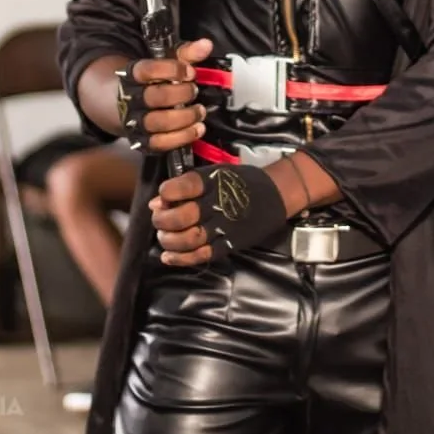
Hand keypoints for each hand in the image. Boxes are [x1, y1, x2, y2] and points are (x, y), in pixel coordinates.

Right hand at [119, 38, 211, 153]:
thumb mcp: (164, 61)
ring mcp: (135, 121)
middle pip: (155, 97)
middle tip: (194, 90)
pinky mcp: (142, 140)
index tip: (190, 71)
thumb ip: (185, 53)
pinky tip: (197, 129)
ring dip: (185, 117)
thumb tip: (206, 45)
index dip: (171, 70)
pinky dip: (182, 137)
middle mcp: (131, 98)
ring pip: (159, 122)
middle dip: (181, 94)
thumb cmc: (148, 80)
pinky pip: (160, 143)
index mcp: (132, 75)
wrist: (117, 103)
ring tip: (199, 111)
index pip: (146, 70)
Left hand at [150, 165, 287, 266]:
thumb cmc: (241, 181)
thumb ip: (187, 186)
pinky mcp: (230, 244)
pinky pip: (202, 255)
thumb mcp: (217, 174)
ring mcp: (225, 226)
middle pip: (184, 216)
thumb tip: (156, 202)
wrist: (277, 194)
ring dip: (169, 241)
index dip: (167, 192)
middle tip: (159, 220)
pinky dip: (182, 259)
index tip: (162, 196)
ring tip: (163, 237)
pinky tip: (168, 257)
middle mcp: (219, 204)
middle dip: (164, 220)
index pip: (186, 185)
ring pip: (190, 238)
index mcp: (215, 181)